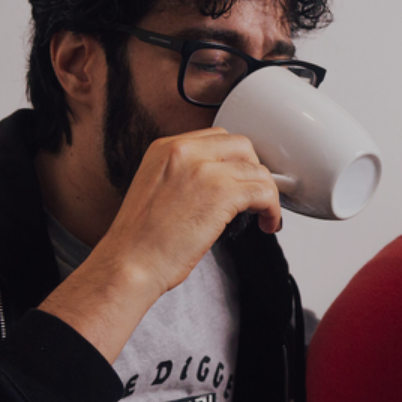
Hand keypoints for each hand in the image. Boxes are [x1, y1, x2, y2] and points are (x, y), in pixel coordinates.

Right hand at [40, 128, 282, 361]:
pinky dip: (272, 208)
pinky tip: (267, 222)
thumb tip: (219, 184)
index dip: (236, 160)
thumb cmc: (139, 241)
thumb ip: (184, 176)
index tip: (242, 178)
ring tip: (264, 214)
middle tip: (256, 195)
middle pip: (241, 146)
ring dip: (267, 193)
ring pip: (257, 170)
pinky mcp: (222, 193)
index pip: (216, 138)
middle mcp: (185, 151)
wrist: (129, 263)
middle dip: (254, 170)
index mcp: (165, 148)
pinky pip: (264, 191)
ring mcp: (205, 170)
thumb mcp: (156, 189)